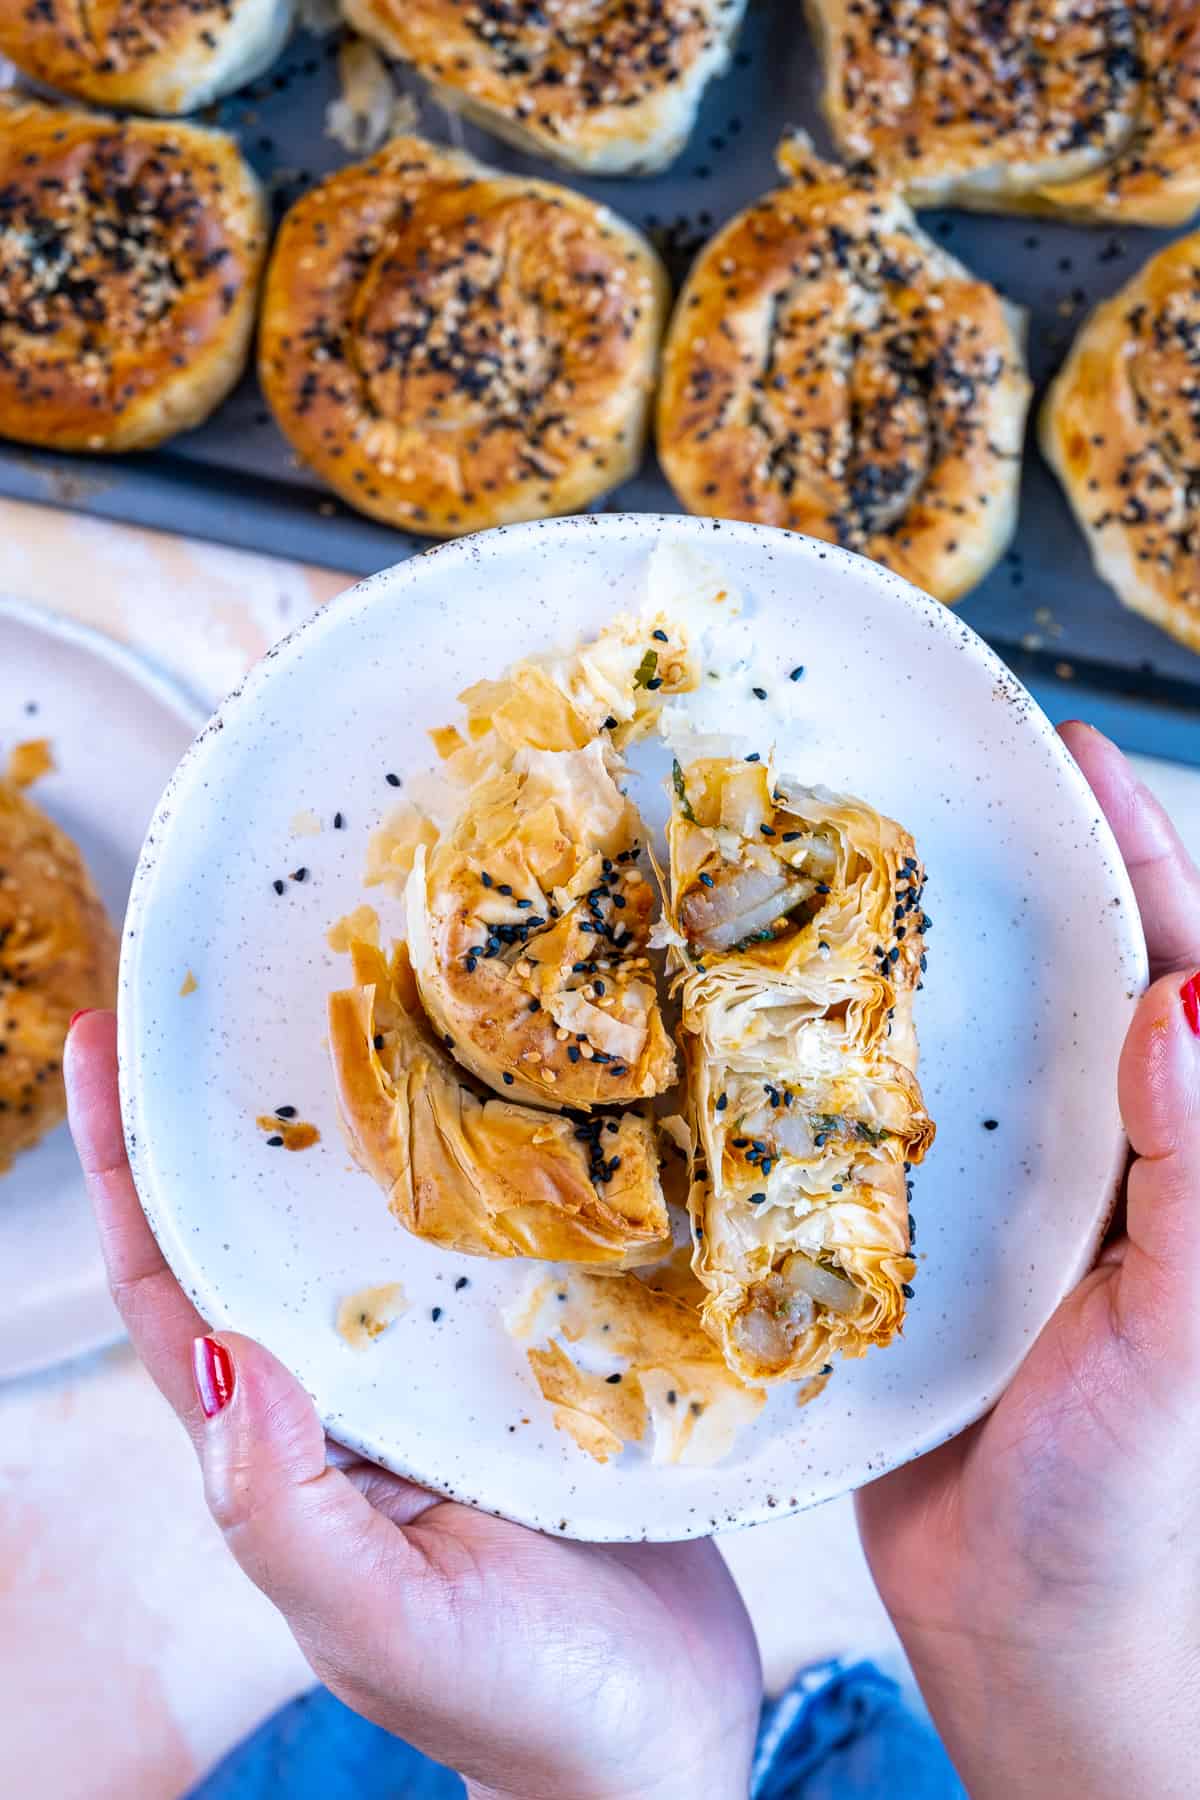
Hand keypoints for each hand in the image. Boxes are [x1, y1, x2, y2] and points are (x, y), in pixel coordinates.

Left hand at [65, 1015, 760, 1799]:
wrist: (659, 1748)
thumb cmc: (520, 1706)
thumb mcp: (383, 1624)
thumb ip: (283, 1512)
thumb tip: (223, 1352)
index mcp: (288, 1443)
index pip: (172, 1287)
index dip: (125, 1169)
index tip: (103, 1043)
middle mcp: (351, 1389)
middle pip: (263, 1226)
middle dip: (227, 1109)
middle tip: (230, 978)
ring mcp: (442, 1373)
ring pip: (377, 1221)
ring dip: (355, 1116)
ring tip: (362, 996)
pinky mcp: (537, 1362)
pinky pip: (495, 1245)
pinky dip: (487, 1167)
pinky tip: (519, 1095)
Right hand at [857, 722, 1199, 1799]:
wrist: (1027, 1641)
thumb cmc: (1129, 1501)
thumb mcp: (1185, 1333)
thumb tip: (1185, 998)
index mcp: (1171, 1150)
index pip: (1169, 964)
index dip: (1131, 849)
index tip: (1069, 747)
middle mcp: (1086, 1154)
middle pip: (1047, 977)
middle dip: (996, 873)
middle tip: (911, 776)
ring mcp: (993, 1200)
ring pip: (944, 1043)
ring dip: (888, 960)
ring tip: (809, 869)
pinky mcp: (899, 1251)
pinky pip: (859, 1135)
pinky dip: (816, 1074)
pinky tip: (747, 1031)